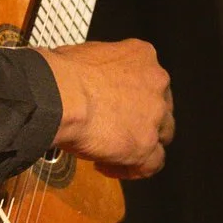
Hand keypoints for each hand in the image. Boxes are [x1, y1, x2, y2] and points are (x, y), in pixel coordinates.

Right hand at [32, 39, 172, 178]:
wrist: (60, 95)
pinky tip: (108, 167)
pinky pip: (151, 164)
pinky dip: (132, 169)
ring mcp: (154, 116)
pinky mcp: (145, 146)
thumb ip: (99, 67)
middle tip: (117, 128)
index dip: (133, 94)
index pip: (149, 78)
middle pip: (161, 107)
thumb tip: (85, 78)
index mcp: (142, 56)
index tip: (115, 104)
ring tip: (114, 152)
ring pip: (161, 136)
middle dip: (143, 120)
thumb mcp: (86, 53)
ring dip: (142, 144)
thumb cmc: (62, 72)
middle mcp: (156, 84)